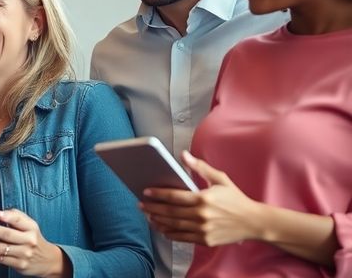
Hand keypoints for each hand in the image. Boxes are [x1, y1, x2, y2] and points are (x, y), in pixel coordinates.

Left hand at [0, 209, 65, 276]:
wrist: (48, 260)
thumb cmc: (32, 238)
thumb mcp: (30, 225)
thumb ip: (16, 217)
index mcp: (31, 228)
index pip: (20, 220)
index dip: (8, 216)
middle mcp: (28, 241)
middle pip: (6, 235)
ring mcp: (23, 255)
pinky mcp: (18, 265)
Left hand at [141, 151, 263, 246]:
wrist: (254, 222)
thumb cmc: (236, 198)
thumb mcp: (220, 179)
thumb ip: (200, 167)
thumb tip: (183, 154)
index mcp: (204, 198)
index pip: (174, 196)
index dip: (157, 194)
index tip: (145, 192)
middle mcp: (202, 215)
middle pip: (170, 212)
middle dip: (153, 208)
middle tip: (141, 205)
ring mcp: (203, 229)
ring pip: (174, 225)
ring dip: (158, 221)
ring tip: (148, 216)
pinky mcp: (206, 240)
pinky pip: (183, 237)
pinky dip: (170, 233)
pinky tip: (162, 228)